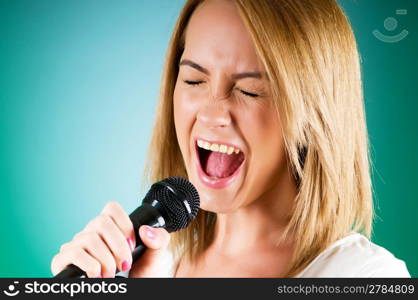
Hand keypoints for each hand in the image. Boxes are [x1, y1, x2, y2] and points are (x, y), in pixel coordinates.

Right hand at [51, 201, 170, 277]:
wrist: (133, 293)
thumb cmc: (141, 276)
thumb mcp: (155, 257)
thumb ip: (159, 240)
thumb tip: (145, 231)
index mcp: (110, 229)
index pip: (111, 208)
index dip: (124, 224)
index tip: (133, 245)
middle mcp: (91, 233)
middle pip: (100, 222)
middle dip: (117, 246)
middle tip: (125, 264)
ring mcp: (76, 246)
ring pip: (89, 238)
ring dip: (105, 260)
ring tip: (112, 274)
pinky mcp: (63, 261)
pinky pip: (73, 253)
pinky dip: (90, 266)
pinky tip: (97, 276)